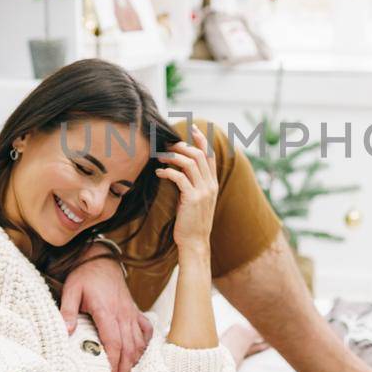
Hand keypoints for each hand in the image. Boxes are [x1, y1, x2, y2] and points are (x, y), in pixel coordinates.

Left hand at [60, 254, 152, 371]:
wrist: (101, 259)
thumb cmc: (84, 275)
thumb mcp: (71, 290)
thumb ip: (67, 311)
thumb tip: (66, 332)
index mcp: (107, 310)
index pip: (114, 343)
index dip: (113, 365)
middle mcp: (124, 314)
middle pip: (129, 349)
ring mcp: (132, 313)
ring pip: (139, 344)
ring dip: (133, 366)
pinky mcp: (135, 312)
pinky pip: (146, 333)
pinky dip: (144, 348)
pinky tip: (138, 361)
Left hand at [155, 126, 218, 253]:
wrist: (195, 242)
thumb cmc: (192, 223)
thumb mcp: (197, 201)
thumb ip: (195, 185)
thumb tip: (182, 171)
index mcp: (213, 183)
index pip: (210, 155)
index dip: (202, 140)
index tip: (193, 128)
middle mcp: (210, 185)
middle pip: (199, 155)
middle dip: (182, 146)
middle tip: (167, 145)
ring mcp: (203, 191)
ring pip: (190, 163)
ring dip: (173, 157)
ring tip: (160, 157)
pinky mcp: (192, 198)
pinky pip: (180, 177)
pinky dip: (168, 171)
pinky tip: (159, 172)